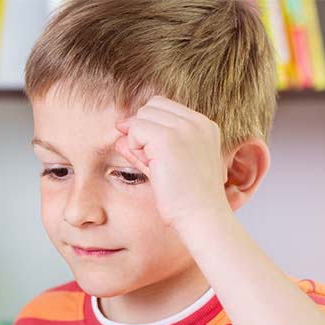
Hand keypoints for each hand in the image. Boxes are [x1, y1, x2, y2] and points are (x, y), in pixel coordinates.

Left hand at [114, 96, 229, 229]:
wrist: (201, 216)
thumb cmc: (186, 199)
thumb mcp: (167, 166)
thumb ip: (146, 148)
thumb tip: (120, 134)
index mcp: (204, 125)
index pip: (164, 107)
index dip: (149, 128)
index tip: (154, 155)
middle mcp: (197, 121)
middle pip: (151, 107)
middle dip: (142, 131)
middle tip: (152, 161)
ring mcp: (184, 128)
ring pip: (141, 117)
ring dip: (138, 140)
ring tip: (153, 165)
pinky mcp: (168, 138)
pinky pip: (134, 130)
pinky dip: (134, 148)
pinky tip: (150, 166)